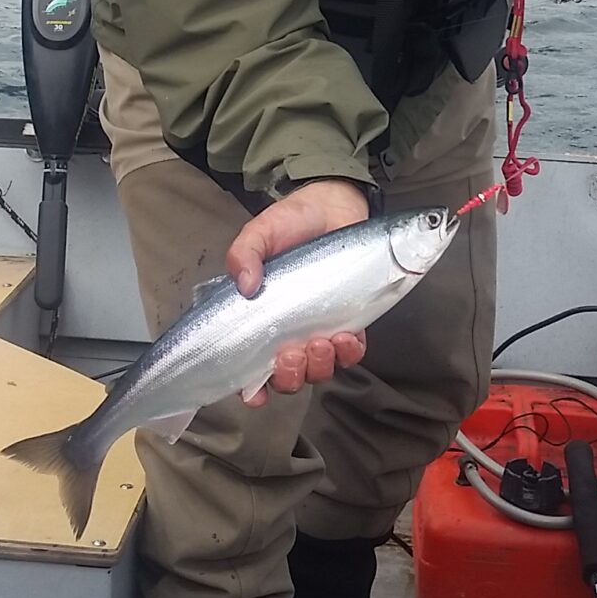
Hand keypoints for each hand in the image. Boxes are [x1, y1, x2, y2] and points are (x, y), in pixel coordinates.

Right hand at [224, 179, 370, 405]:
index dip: (252, 389)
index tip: (254, 392)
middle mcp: (290, 333)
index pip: (252, 367)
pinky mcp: (352, 321)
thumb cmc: (291, 222)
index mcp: (262, 320)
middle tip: (290, 353)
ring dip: (319, 366)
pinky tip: (345, 337)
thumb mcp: (259, 233)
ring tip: (321, 341)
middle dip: (289, 376)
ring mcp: (321, 330)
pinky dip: (349, 352)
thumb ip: (244, 254)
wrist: (331, 205)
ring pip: (320, 370)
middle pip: (288, 378)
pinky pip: (352, 352)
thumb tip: (244, 284)